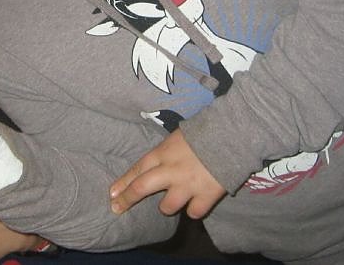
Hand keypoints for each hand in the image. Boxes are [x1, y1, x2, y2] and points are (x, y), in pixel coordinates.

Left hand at [109, 128, 225, 218]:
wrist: (231, 134)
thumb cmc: (203, 131)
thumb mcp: (176, 138)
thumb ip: (165, 153)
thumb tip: (154, 164)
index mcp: (162, 153)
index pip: (136, 169)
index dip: (122, 183)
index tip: (112, 194)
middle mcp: (170, 171)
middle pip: (141, 188)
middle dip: (127, 200)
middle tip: (117, 208)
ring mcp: (187, 185)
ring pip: (166, 207)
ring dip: (168, 206)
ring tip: (173, 200)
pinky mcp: (206, 195)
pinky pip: (193, 213)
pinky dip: (194, 209)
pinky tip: (196, 203)